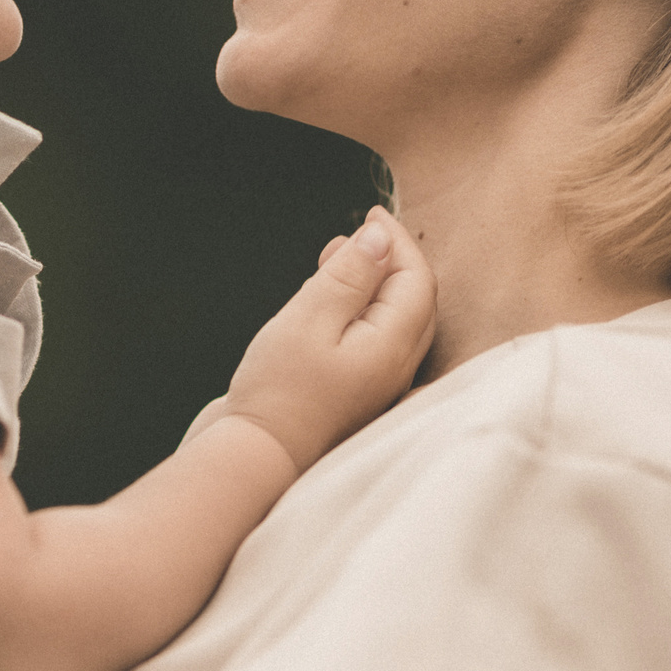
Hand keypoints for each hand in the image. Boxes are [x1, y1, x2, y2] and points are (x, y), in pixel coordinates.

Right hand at [217, 206, 435, 473]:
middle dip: (391, 259)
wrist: (253, 459)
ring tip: (336, 258)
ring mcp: (374, 386)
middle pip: (414, 301)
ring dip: (372, 284)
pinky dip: (357, 311)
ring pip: (393, 322)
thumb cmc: (278, 392)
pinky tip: (324, 306)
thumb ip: (348, 275)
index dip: (398, 240)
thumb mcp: (309, 318)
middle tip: (358, 231)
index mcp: (394, 347)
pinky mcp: (349, 395)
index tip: (371, 212)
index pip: (416, 280)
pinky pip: (370, 342)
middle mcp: (395, 369)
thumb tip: (378, 238)